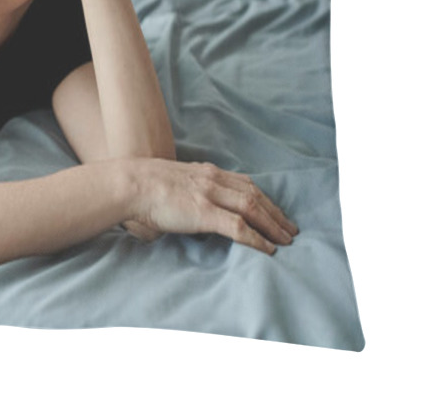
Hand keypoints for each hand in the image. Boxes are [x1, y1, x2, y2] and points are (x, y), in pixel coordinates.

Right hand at [130, 158, 298, 254]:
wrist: (130, 184)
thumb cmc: (142, 186)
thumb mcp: (172, 180)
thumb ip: (187, 190)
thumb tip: (190, 208)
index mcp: (206, 171)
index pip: (244, 183)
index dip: (263, 198)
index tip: (274, 211)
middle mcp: (213, 179)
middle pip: (254, 195)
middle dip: (275, 213)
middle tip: (290, 229)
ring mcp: (210, 194)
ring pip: (253, 208)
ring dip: (273, 225)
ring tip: (286, 240)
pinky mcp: (205, 212)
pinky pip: (239, 227)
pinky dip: (257, 239)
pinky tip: (268, 249)